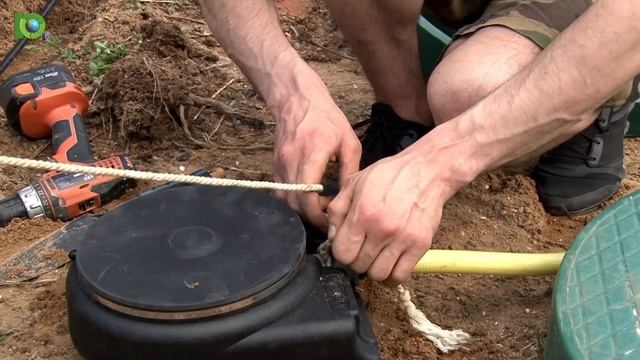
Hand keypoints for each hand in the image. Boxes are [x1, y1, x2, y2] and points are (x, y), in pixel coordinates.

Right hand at [272, 71, 360, 228]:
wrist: (297, 99)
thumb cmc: (326, 118)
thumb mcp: (348, 143)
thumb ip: (349, 172)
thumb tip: (349, 198)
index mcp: (311, 154)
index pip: (307, 197)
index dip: (319, 215)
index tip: (332, 219)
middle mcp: (290, 162)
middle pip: (295, 204)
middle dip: (312, 216)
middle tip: (329, 216)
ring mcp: (279, 165)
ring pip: (285, 201)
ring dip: (302, 210)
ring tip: (320, 206)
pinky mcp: (275, 166)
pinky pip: (281, 192)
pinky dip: (294, 200)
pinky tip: (310, 196)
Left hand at [327, 147, 456, 282]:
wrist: (426, 171)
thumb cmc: (390, 175)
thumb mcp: (355, 183)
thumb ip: (338, 210)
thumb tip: (332, 237)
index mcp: (362, 214)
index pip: (342, 253)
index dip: (341, 251)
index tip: (347, 246)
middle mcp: (382, 229)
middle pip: (359, 266)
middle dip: (357, 259)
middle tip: (363, 248)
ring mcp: (402, 239)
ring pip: (379, 275)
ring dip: (374, 268)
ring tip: (377, 255)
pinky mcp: (420, 245)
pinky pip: (401, 275)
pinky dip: (393, 275)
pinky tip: (391, 264)